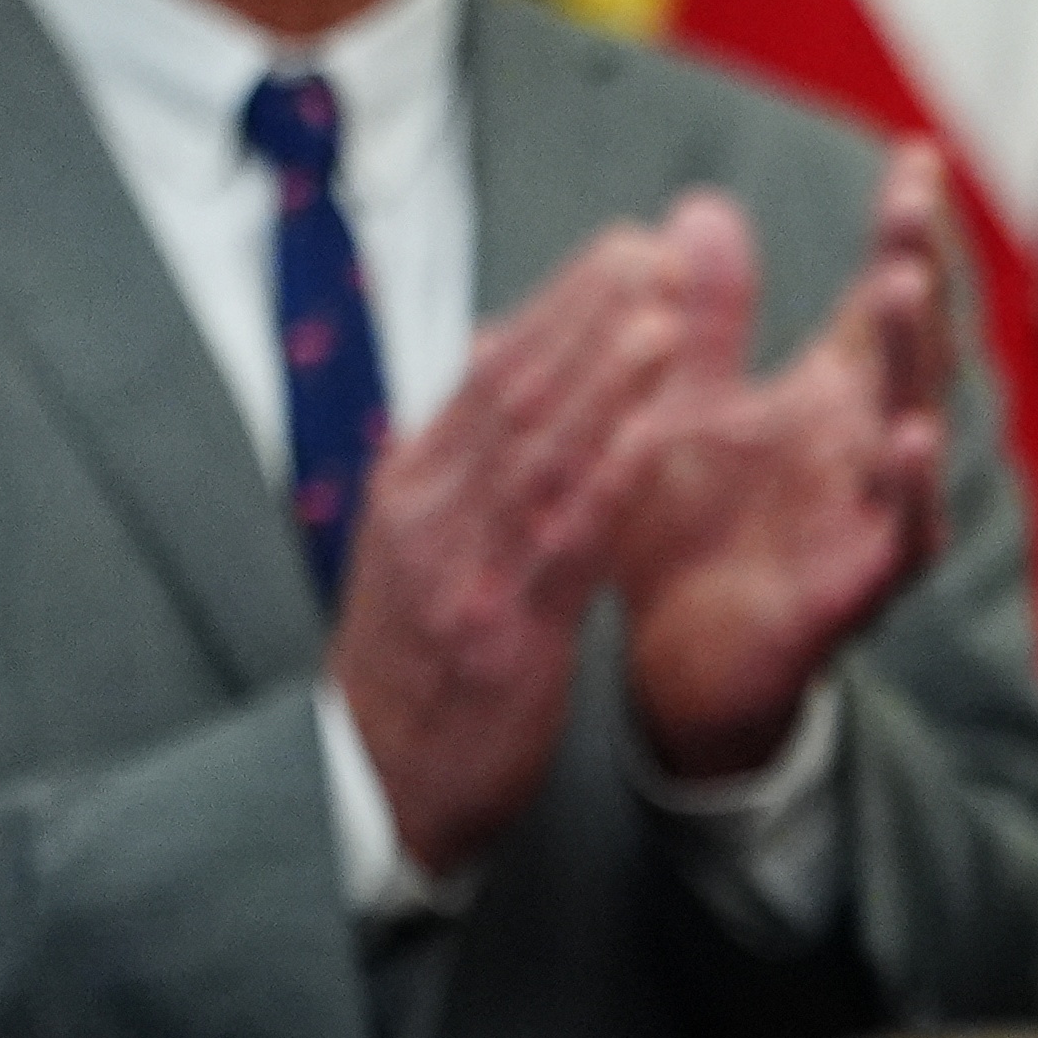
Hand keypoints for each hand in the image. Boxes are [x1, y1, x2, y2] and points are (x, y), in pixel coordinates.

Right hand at [324, 232, 708, 874]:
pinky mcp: (506, 629)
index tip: (625, 246)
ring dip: (607, 374)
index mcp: (414, 489)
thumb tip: (496, 353)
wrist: (371, 791)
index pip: (491, 373)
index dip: (562, 305)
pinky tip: (666, 428)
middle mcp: (431, 513)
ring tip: (664, 309)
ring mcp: (464, 568)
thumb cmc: (416, 670)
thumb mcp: (423, 552)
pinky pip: (571, 536)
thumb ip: (463, 458)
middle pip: (514, 390)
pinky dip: (618, 473)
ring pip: (543, 449)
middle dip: (586, 313)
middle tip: (654, 246)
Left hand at [612, 152, 956, 783]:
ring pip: (912, 423)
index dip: (903, 234)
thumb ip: (702, 320)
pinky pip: (901, 531)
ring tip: (898, 288)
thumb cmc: (691, 534)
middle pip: (907, 348)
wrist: (678, 666)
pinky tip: (912, 437)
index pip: (879, 302)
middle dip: (914, 272)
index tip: (914, 156)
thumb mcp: (685, 407)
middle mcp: (867, 448)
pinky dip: (911, 488)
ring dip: (908, 357)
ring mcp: (873, 513)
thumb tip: (703, 205)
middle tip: (909, 203)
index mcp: (830, 401)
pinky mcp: (861, 583)